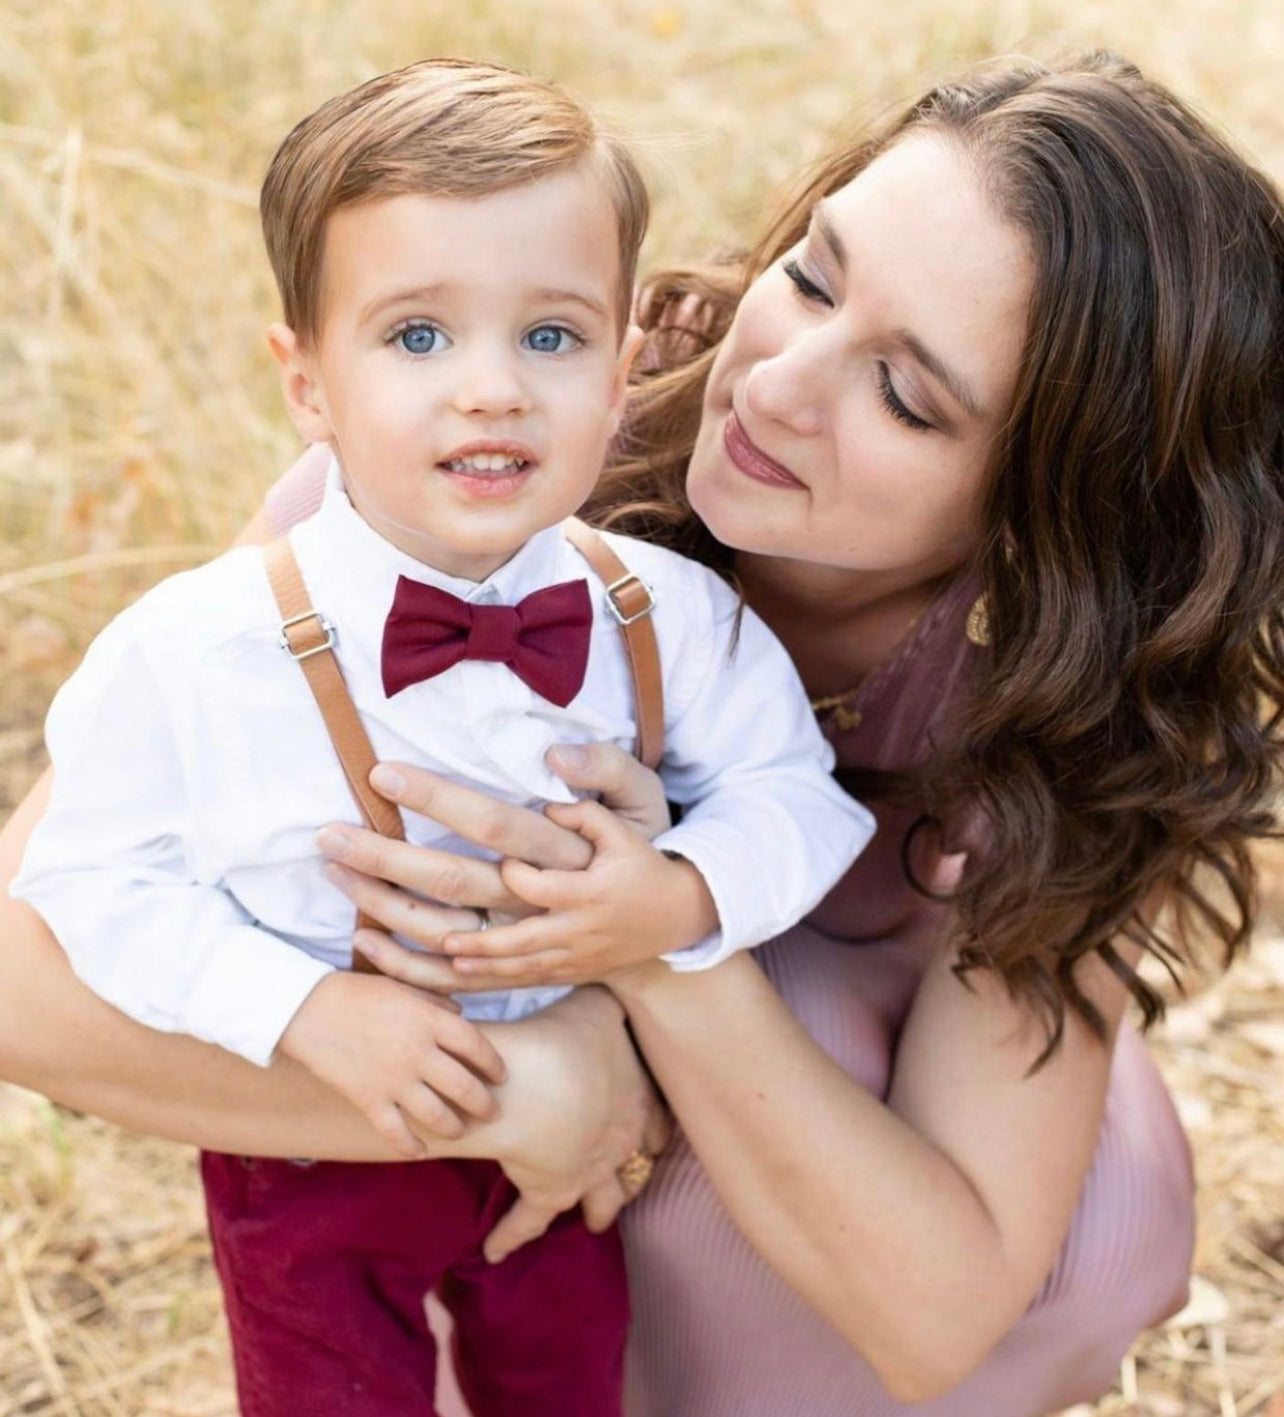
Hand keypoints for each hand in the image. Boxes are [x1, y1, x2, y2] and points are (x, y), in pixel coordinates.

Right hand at [278, 971, 506, 1157]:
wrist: (306, 1008)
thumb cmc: (356, 992)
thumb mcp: (402, 986)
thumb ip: (435, 1004)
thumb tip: (462, 1015)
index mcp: (429, 1020)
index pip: (477, 1046)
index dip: (495, 1063)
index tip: (502, 1074)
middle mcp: (418, 1052)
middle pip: (465, 1087)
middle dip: (485, 1104)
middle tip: (494, 1112)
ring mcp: (394, 1079)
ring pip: (438, 1115)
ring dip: (455, 1127)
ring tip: (462, 1131)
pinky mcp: (368, 1099)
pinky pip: (396, 1132)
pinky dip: (410, 1146)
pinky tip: (420, 1151)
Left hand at [315, 742, 672, 989]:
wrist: (672, 925)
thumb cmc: (647, 851)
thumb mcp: (642, 798)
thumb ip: (604, 770)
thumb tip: (553, 758)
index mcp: (569, 857)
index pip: (492, 823)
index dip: (437, 798)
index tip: (384, 774)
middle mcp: (543, 907)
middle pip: (452, 882)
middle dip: (385, 858)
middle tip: (328, 834)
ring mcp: (530, 947)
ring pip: (444, 934)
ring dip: (383, 907)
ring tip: (334, 873)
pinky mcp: (523, 973)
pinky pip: (456, 980)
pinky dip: (408, 968)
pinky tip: (365, 941)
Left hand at [439, 803, 718, 987]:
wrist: (677, 915)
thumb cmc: (643, 866)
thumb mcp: (623, 832)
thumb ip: (585, 814)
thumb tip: (545, 805)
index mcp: (590, 894)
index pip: (540, 888)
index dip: (515, 874)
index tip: (500, 859)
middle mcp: (581, 930)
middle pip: (523, 941)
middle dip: (482, 942)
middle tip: (444, 938)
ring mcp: (577, 957)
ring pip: (523, 969)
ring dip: (483, 967)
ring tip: (445, 962)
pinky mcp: (575, 971)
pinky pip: (530, 981)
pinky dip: (497, 983)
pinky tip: (463, 979)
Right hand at [480, 987, 670, 1262]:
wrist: (535, 1086)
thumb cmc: (569, 1040)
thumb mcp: (599, 1006)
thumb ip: (610, 1000)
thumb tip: (618, 984)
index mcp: (635, 1104)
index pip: (657, 1122)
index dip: (657, 1127)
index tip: (659, 1135)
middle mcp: (617, 1147)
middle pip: (634, 1168)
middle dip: (634, 1172)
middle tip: (635, 1174)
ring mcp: (584, 1175)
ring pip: (600, 1202)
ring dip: (598, 1209)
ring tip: (594, 1222)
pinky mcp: (544, 1192)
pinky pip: (525, 1222)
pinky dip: (509, 1237)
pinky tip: (494, 1253)